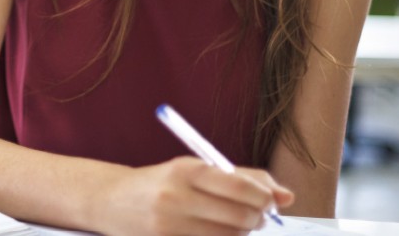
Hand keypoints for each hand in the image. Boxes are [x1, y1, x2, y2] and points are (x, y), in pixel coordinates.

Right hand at [89, 157, 293, 235]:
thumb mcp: (194, 169)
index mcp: (186, 169)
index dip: (264, 197)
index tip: (271, 201)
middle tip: (257, 216)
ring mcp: (170, 225)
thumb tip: (286, 196)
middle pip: (239, 217)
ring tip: (233, 224)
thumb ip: (241, 178)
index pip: (239, 186)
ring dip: (241, 233)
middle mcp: (176, 197)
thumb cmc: (162, 183)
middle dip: (257, 219)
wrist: (112, 200)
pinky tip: (214, 233)